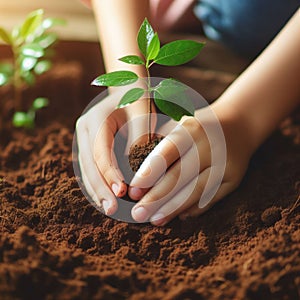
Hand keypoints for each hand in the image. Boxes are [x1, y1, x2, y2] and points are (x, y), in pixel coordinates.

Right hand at [75, 88, 154, 215]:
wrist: (128, 89)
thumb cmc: (138, 99)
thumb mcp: (143, 112)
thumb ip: (140, 137)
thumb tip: (136, 170)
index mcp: (95, 119)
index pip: (100, 152)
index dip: (110, 174)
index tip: (121, 192)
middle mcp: (84, 129)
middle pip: (89, 164)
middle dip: (100, 188)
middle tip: (111, 209)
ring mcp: (84, 138)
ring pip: (86, 169)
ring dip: (96, 190)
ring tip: (108, 209)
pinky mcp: (89, 146)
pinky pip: (90, 168)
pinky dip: (98, 184)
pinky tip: (105, 198)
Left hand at [129, 104, 253, 224]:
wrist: (239, 126)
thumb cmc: (199, 128)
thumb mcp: (181, 125)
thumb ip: (162, 144)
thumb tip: (135, 174)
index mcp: (192, 129)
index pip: (167, 153)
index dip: (149, 174)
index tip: (133, 191)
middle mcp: (210, 146)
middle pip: (180, 176)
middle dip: (156, 198)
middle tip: (137, 214)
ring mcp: (224, 164)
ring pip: (195, 191)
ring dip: (173, 208)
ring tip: (154, 220)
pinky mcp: (234, 179)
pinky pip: (211, 198)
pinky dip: (194, 209)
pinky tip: (178, 217)